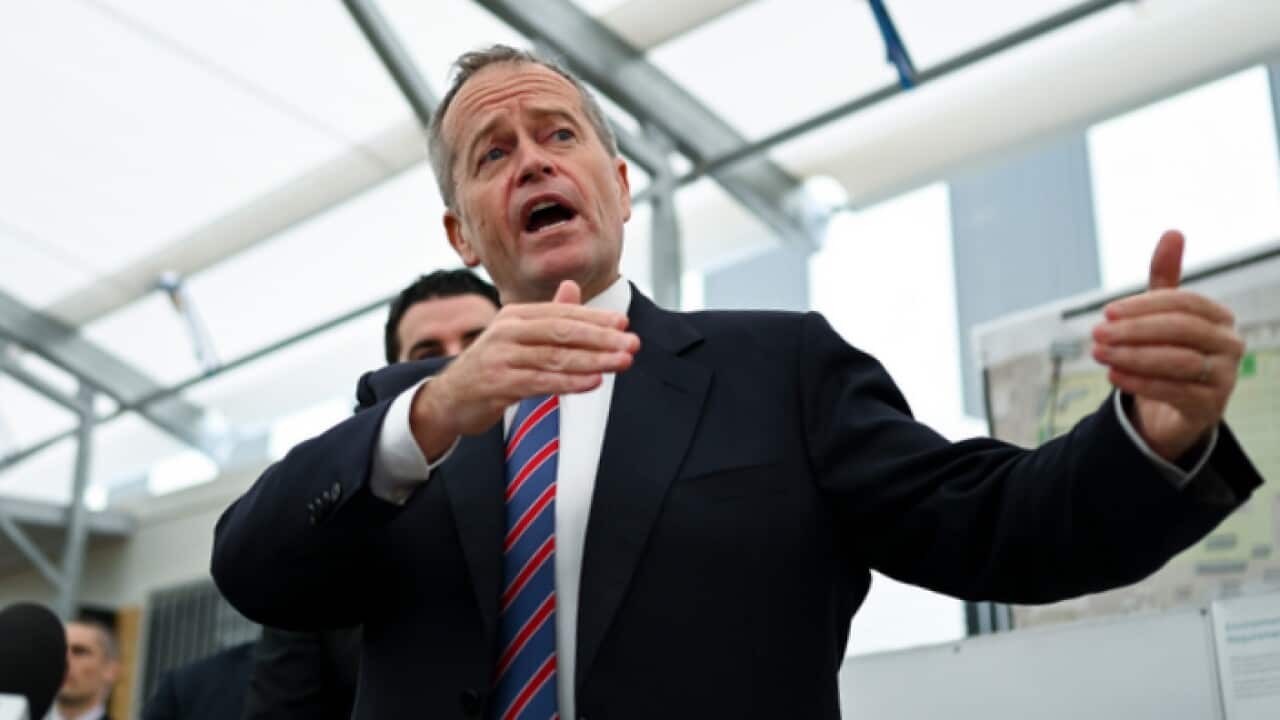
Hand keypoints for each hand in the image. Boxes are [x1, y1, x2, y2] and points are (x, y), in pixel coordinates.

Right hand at [410, 280, 638, 458]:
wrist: (449, 398)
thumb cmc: (492, 366)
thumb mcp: (518, 336)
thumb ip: (548, 315)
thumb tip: (573, 286)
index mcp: (516, 315)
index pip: (562, 312)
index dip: (595, 318)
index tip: (624, 324)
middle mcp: (507, 330)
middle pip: (562, 331)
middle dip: (602, 337)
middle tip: (632, 343)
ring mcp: (501, 357)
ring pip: (555, 357)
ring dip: (594, 360)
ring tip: (623, 362)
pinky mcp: (498, 384)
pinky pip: (541, 382)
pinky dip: (570, 382)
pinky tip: (594, 382)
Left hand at [1091, 230, 1244, 460]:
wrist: (1174, 409)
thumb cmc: (1168, 351)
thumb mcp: (1162, 315)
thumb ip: (1164, 278)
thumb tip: (1173, 232)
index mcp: (1219, 317)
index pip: (1183, 303)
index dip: (1143, 306)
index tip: (1106, 311)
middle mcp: (1230, 344)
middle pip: (1182, 330)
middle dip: (1134, 330)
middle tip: (1096, 333)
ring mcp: (1225, 377)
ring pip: (1179, 361)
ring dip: (1133, 356)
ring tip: (1098, 353)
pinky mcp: (1210, 407)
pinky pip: (1174, 391)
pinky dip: (1140, 382)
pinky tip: (1112, 375)